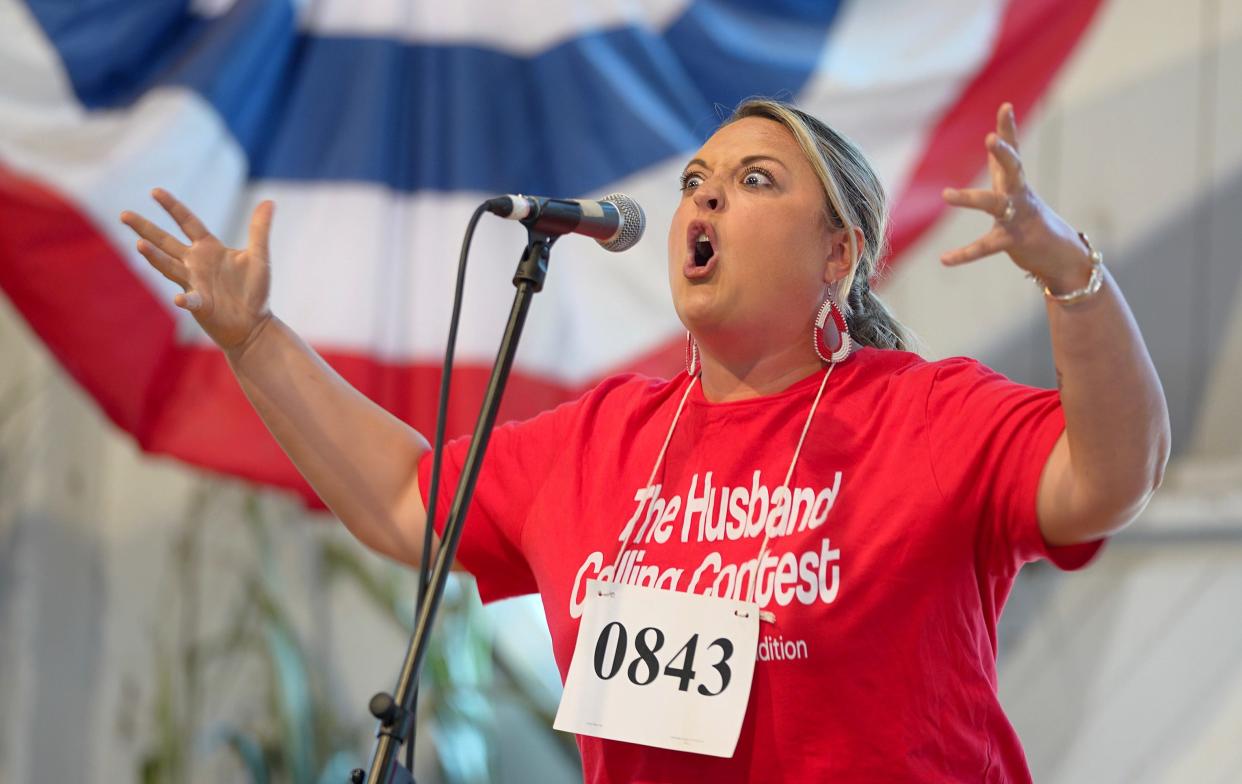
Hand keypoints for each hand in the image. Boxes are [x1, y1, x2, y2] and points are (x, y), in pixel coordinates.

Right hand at [121, 189, 274, 355]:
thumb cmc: (254, 291)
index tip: (155, 191)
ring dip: (154, 257)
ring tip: (139, 245)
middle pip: (166, 241)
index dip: (172, 207)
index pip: (187, 222)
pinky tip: (180, 299)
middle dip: (145, 228)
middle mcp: (195, 264)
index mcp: (209, 248)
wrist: (254, 324)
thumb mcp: (259, 256)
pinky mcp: (199, 305)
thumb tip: (269, 201)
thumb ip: (259, 230)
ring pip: (169, 267)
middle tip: (123, 214)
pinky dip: (185, 299)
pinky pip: (189, 300)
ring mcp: (194, 284)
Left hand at [940, 103, 1093, 292]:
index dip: (1009, 129)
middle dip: (1004, 153)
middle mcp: (1020, 196)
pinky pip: (986, 247)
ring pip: (994, 204)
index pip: (1013, 152)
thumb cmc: (1032, 220)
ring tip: (946, 194)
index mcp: (1017, 183)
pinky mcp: (1014, 241)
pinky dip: (965, 254)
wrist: (1062, 255)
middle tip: (991, 137)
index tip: (1005, 106)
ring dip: (970, 198)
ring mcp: (1018, 218)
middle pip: (1013, 169)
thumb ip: (1002, 167)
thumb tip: (996, 136)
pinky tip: (945, 259)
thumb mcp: (1016, 190)